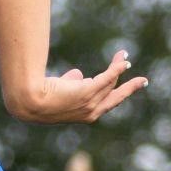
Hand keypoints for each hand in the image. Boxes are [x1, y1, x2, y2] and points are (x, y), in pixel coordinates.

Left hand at [3, 50, 147, 124]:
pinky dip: (117, 69)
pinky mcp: (87, 92)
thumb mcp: (58, 90)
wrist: (28, 101)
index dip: (117, 95)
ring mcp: (90, 103)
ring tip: (123, 56)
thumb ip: (71, 82)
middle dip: (129, 87)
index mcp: (85, 114)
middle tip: (142, 80)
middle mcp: (91, 112)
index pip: (106, 103)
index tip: (125, 88)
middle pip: (114, 95)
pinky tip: (123, 60)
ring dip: (119, 67)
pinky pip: (107, 78)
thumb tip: (78, 74)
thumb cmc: (38, 98)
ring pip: (110, 83)